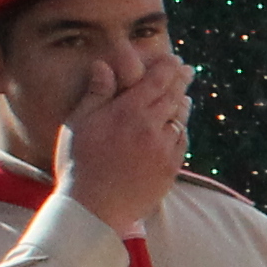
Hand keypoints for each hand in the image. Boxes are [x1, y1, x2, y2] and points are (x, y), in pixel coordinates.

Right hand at [57, 51, 189, 229]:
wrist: (93, 207)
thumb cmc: (78, 163)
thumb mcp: (79, 123)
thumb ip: (96, 93)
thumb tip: (103, 65)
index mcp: (129, 111)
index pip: (157, 81)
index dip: (168, 67)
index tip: (174, 59)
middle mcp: (152, 127)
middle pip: (174, 96)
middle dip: (182, 80)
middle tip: (187, 70)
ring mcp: (164, 148)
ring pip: (181, 118)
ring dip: (183, 103)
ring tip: (183, 95)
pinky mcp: (171, 168)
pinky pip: (182, 142)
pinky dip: (181, 129)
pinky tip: (178, 125)